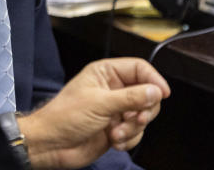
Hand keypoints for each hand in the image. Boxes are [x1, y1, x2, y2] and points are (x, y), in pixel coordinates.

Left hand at [17, 58, 169, 168]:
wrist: (51, 145)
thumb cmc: (63, 117)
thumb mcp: (100, 104)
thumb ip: (131, 97)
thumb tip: (155, 91)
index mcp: (105, 73)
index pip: (139, 69)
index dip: (153, 80)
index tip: (162, 93)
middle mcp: (112, 89)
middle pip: (147, 94)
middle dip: (143, 110)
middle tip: (135, 118)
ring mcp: (115, 110)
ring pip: (142, 116)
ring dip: (133, 128)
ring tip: (116, 133)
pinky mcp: (117, 128)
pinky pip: (136, 132)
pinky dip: (129, 139)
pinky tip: (114, 141)